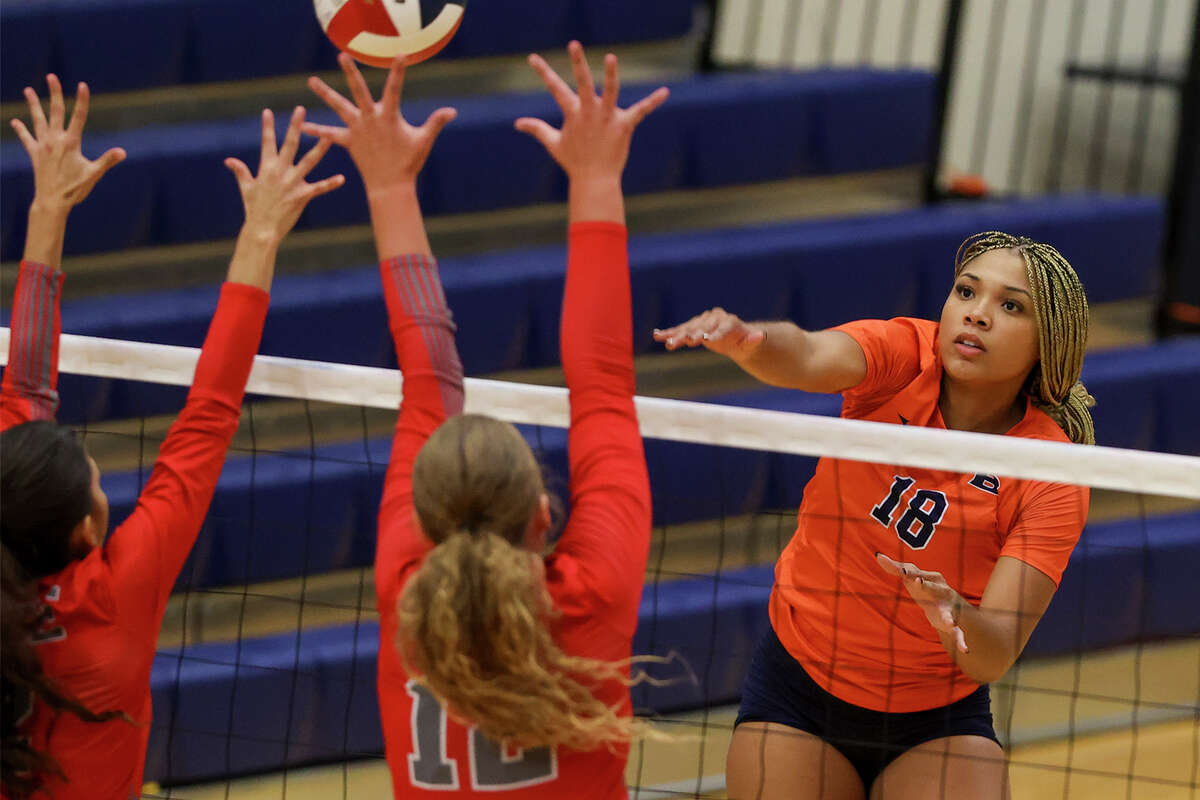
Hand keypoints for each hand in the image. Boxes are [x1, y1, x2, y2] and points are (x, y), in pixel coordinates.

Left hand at [11, 75, 124, 214]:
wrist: (51, 202)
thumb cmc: (74, 189)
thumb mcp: (94, 175)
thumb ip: (107, 161)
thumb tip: (122, 152)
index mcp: (70, 143)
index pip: (78, 117)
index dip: (82, 100)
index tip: (82, 85)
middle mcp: (54, 140)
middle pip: (55, 112)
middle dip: (54, 93)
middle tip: (51, 77)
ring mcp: (43, 146)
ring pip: (37, 120)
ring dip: (33, 104)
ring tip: (28, 90)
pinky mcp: (35, 154)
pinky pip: (27, 139)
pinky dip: (21, 130)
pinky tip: (15, 122)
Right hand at [224, 106, 344, 243]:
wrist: (262, 229)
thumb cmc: (254, 209)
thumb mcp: (246, 188)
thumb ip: (240, 171)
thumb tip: (229, 160)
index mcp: (266, 168)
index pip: (266, 142)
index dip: (267, 127)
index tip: (268, 111)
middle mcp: (280, 172)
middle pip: (289, 144)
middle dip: (295, 126)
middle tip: (301, 109)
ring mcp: (292, 183)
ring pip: (308, 161)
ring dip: (319, 149)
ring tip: (329, 136)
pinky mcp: (302, 195)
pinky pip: (319, 188)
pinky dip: (331, 184)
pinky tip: (342, 178)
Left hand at [304, 54, 455, 192]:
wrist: (390, 186)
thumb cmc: (409, 163)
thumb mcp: (423, 141)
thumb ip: (435, 123)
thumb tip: (452, 111)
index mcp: (389, 117)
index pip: (395, 88)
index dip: (398, 72)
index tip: (400, 55)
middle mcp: (370, 119)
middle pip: (358, 91)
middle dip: (350, 73)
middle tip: (342, 56)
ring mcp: (357, 130)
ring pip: (339, 107)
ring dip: (325, 93)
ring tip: (311, 81)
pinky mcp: (348, 142)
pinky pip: (330, 134)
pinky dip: (317, 130)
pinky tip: (303, 125)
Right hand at [515, 41, 667, 181]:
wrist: (594, 181)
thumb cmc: (574, 162)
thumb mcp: (553, 143)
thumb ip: (537, 129)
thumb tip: (517, 123)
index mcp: (573, 113)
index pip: (556, 88)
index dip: (543, 72)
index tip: (532, 58)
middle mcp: (590, 112)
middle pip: (583, 83)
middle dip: (578, 63)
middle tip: (574, 44)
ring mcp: (608, 118)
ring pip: (611, 92)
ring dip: (611, 75)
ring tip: (611, 57)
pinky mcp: (625, 127)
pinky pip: (641, 111)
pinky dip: (653, 102)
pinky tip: (665, 92)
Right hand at [653, 308, 766, 357]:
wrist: (735, 338)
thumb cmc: (745, 344)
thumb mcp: (752, 345)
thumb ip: (754, 340)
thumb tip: (760, 335)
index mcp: (730, 322)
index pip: (722, 327)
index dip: (715, 333)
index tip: (706, 340)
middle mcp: (715, 318)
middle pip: (702, 327)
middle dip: (694, 335)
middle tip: (686, 342)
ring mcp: (702, 321)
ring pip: (689, 328)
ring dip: (678, 336)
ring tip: (668, 343)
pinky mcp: (693, 327)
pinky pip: (680, 330)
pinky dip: (669, 333)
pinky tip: (657, 335)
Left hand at [875, 553, 968, 652]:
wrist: (947, 602)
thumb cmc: (924, 586)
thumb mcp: (911, 576)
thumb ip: (895, 567)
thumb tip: (878, 556)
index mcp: (933, 578)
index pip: (919, 574)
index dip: (911, 573)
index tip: (903, 571)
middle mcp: (942, 591)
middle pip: (935, 588)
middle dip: (928, 586)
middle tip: (918, 582)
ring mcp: (948, 607)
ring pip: (950, 612)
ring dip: (950, 617)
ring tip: (951, 623)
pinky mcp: (951, 623)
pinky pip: (959, 633)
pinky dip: (961, 641)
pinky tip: (965, 650)